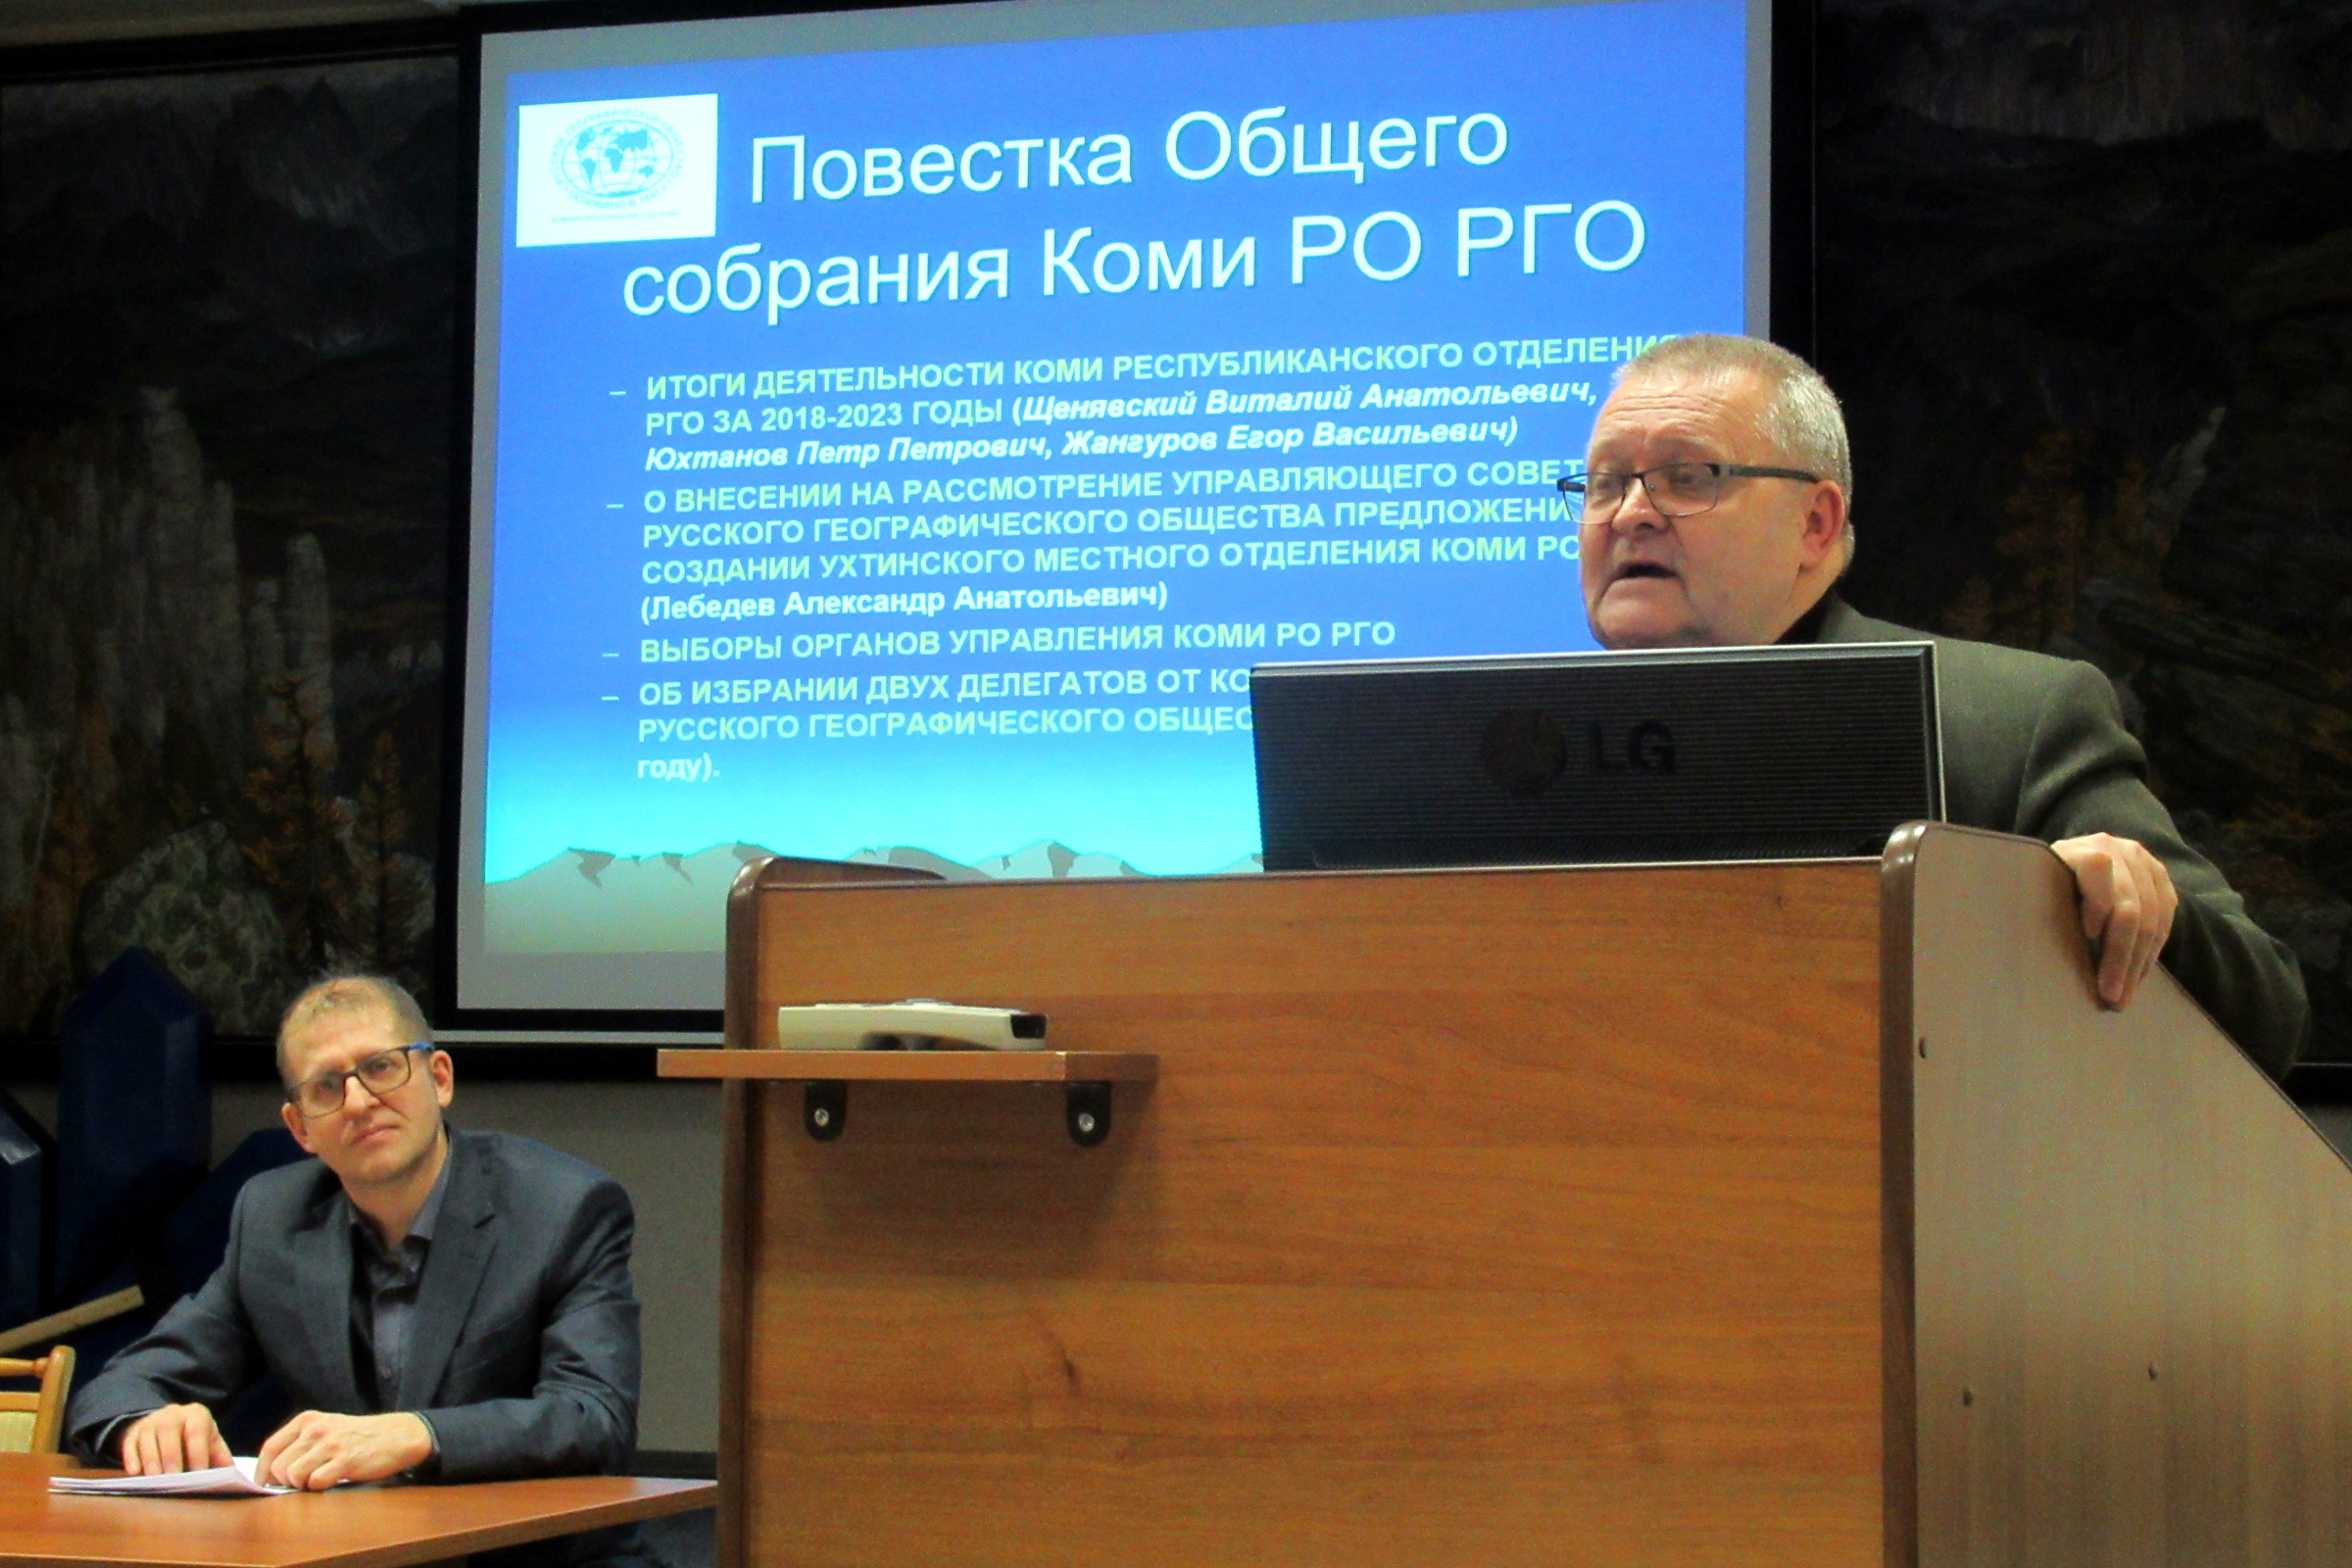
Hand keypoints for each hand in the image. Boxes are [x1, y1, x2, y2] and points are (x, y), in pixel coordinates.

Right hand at [119, 1404, 230, 1474]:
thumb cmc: (193, 1438)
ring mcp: (150, 1422)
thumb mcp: (210, 1441)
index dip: (198, 1453)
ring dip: (152, 1462)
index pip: (196, 1432)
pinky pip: (129, 1444)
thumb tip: (233, 1476)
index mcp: (196, 1414)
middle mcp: (172, 1414)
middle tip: (175, 1481)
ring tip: (156, 1482)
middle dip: (172, 1459)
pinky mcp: (132, 1433)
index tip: (199, 1474)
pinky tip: (135, 1472)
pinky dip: (132, 1458)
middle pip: (170, 1435)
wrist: (167, 1422)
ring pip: (148, 1440)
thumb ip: (220, 1456)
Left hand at [256, 1411, 434, 1489]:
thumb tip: (271, 1473)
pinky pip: (316, 1483)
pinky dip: (319, 1487)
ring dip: (302, 1485)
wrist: (396, 1435)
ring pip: (294, 1476)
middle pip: (279, 1467)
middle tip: (300, 1483)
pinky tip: (332, 1479)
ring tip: (318, 1479)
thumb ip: (299, 1443)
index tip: (264, 1484)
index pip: (270, 1448)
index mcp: (307, 1420)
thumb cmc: (357, 1436)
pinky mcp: (345, 1461)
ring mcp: (331, 1444)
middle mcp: (316, 1429)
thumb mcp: (326, 1428)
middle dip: (285, 1482)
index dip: (262, 1471)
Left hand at [2051, 832, 2177, 1008]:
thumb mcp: (2040, 892)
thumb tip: (2041, 957)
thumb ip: (2047, 908)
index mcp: (2080, 848)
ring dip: (2137, 964)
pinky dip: (2150, 952)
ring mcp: (2144, 862)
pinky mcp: (2161, 879)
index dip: (2096, 902)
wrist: (2076, 864)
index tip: (2088, 936)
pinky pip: (2166, 919)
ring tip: (2123, 995)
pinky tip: (2136, 976)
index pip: (2097, 868)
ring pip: (2152, 918)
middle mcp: (2117, 849)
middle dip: (2119, 957)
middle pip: (2129, 906)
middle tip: (2110, 995)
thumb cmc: (2046, 889)